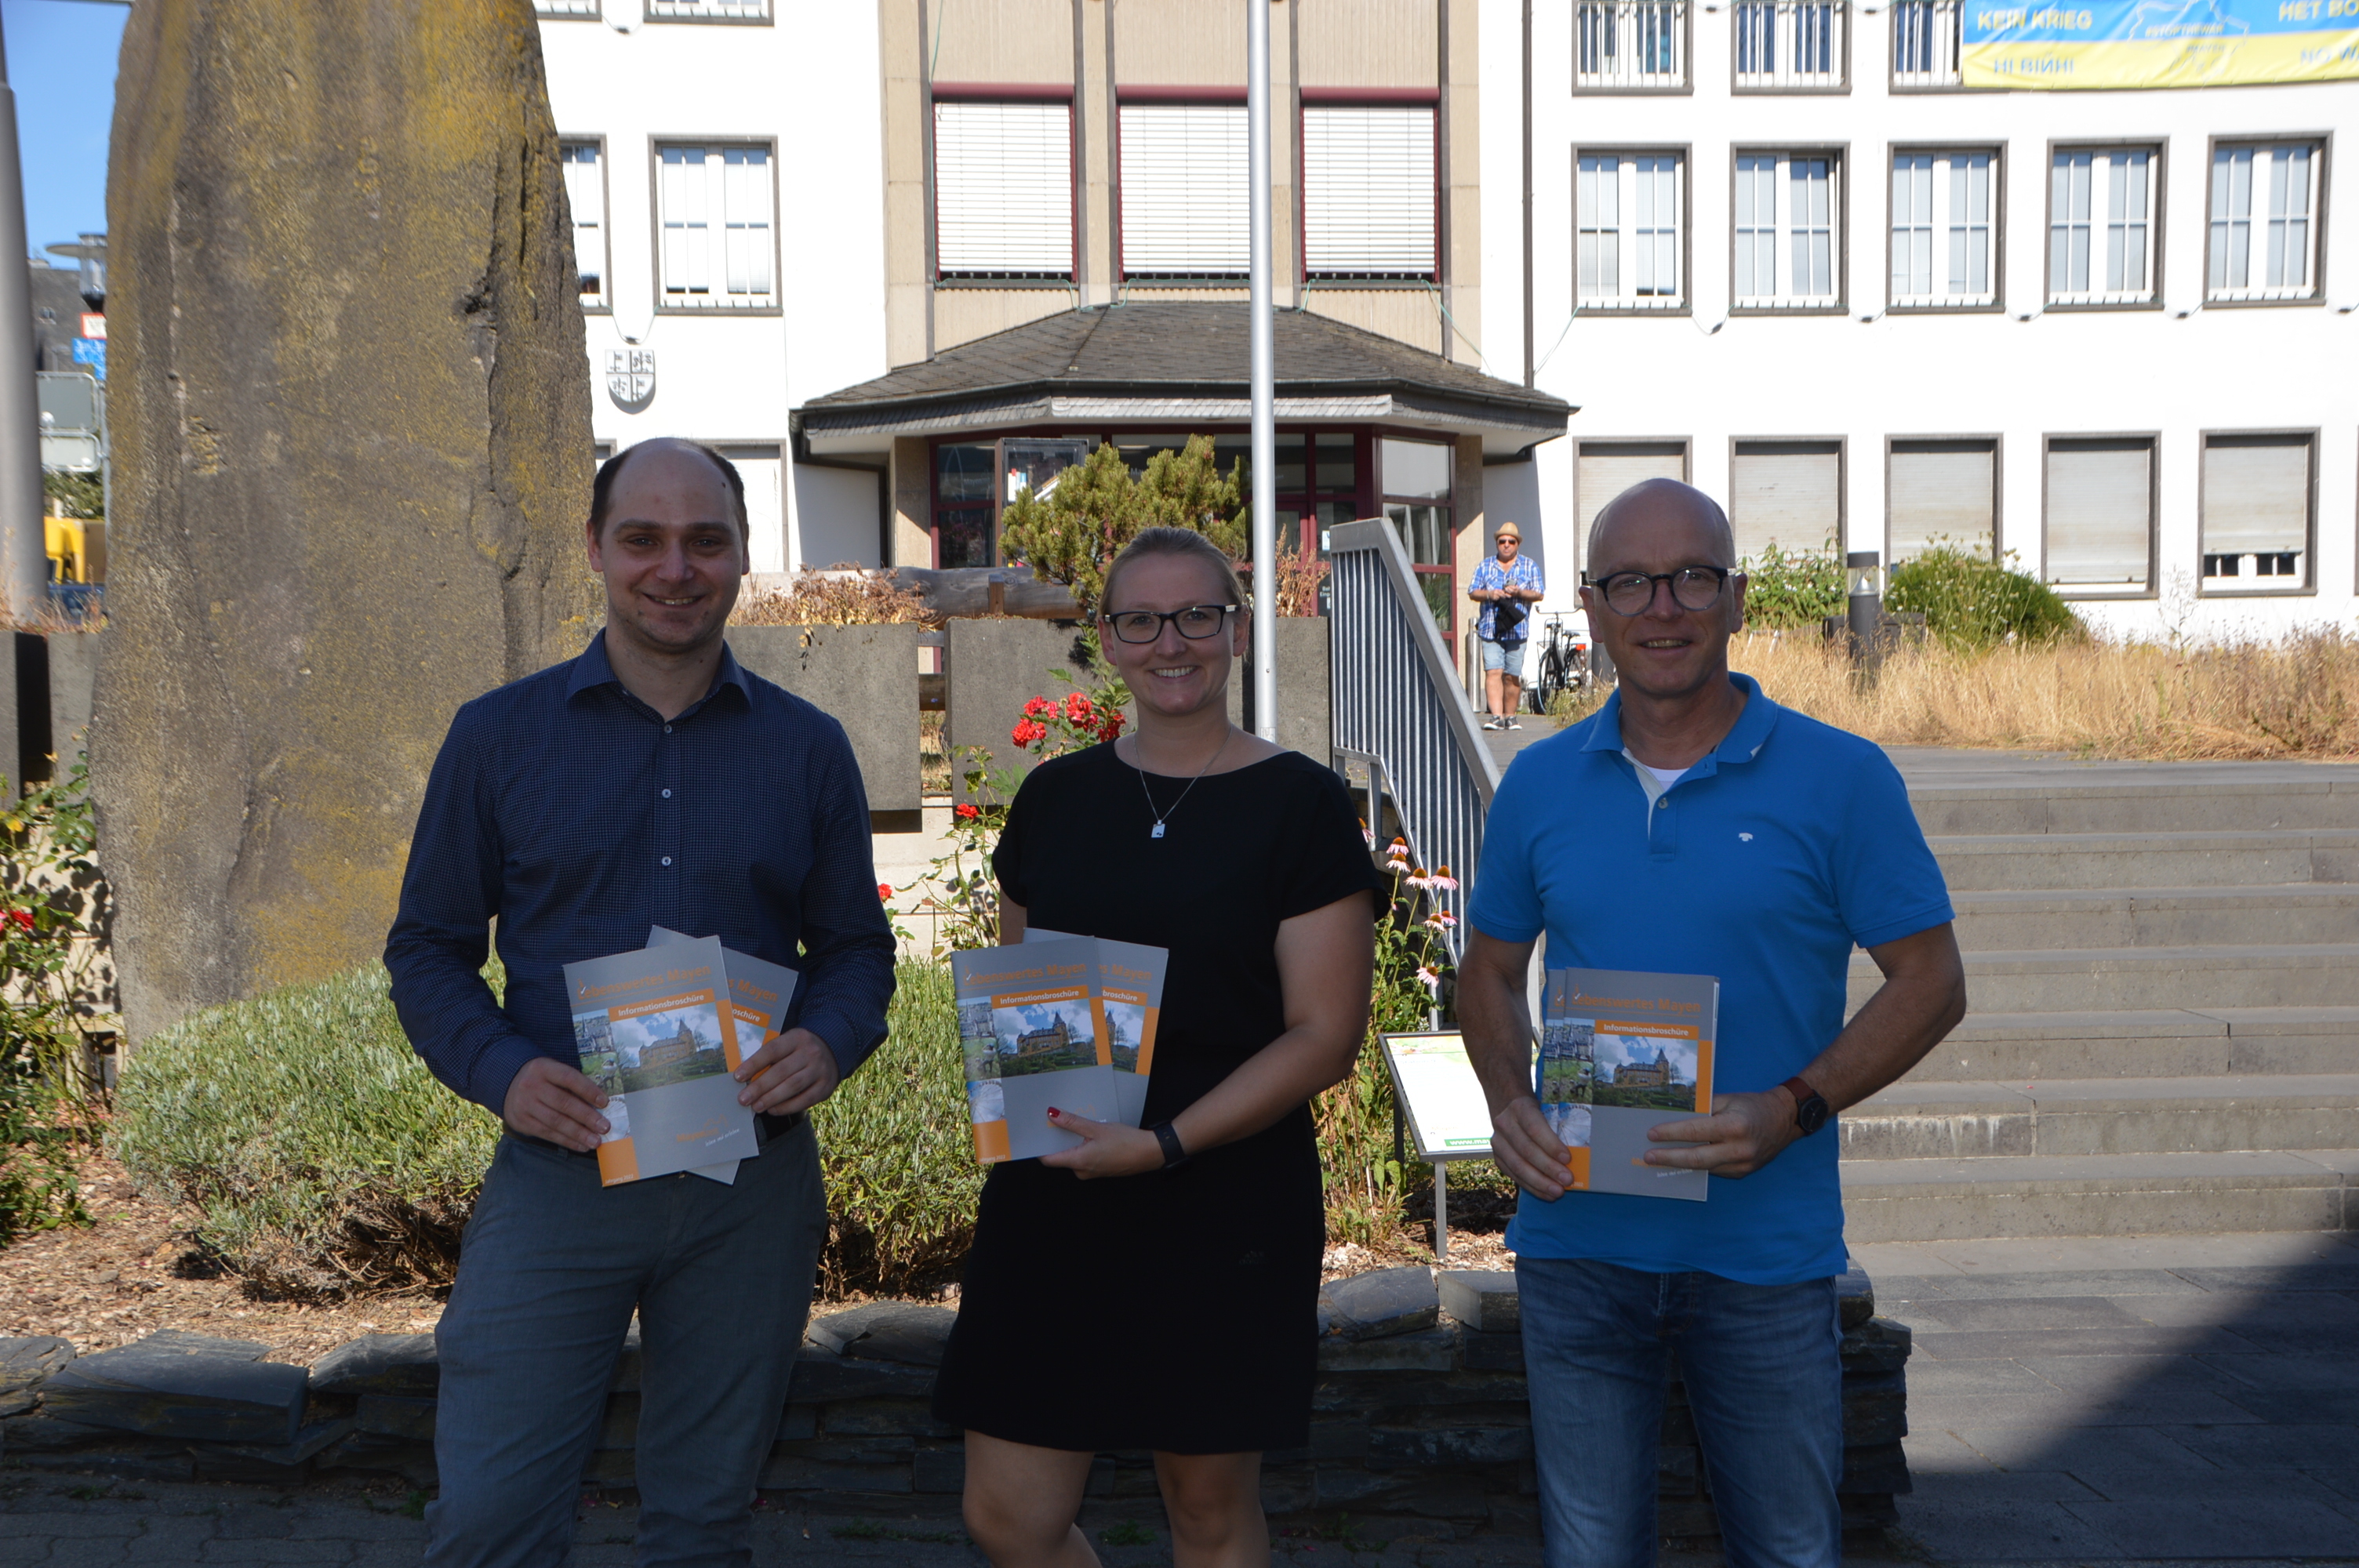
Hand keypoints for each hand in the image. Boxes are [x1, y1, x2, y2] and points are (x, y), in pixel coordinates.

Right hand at [503, 1056, 609, 1151]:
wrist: (507, 1083)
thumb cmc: (542, 1078)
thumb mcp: (552, 1071)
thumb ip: (571, 1085)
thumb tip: (599, 1105)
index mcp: (543, 1068)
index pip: (569, 1078)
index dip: (588, 1090)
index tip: (605, 1102)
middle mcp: (531, 1085)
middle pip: (563, 1103)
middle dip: (586, 1117)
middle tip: (604, 1127)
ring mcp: (524, 1105)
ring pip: (555, 1121)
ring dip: (578, 1134)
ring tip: (595, 1141)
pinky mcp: (521, 1122)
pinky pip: (546, 1133)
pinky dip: (566, 1140)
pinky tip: (580, 1145)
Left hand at [734, 1027, 840, 1116]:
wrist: (833, 1049)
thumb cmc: (800, 1049)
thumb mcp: (789, 1043)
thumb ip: (771, 1056)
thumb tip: (745, 1077)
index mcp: (797, 1038)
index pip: (772, 1050)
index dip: (754, 1064)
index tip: (738, 1077)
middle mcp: (811, 1053)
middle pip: (781, 1071)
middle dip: (759, 1087)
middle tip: (743, 1099)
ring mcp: (820, 1070)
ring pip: (793, 1086)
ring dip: (771, 1099)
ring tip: (756, 1106)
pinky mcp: (826, 1087)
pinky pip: (804, 1100)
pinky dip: (787, 1107)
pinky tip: (773, 1110)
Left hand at [1037, 1107, 1163, 1179]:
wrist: (1151, 1153)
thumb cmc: (1126, 1142)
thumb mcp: (1096, 1128)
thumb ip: (1072, 1122)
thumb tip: (1052, 1115)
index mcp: (1078, 1162)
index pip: (1049, 1160)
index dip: (1040, 1147)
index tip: (1037, 1133)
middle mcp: (1082, 1171)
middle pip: (1061, 1156)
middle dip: (1059, 1140)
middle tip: (1059, 1121)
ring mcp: (1092, 1172)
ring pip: (1074, 1156)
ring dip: (1073, 1142)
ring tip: (1079, 1125)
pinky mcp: (1100, 1169)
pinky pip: (1085, 1158)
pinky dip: (1084, 1146)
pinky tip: (1092, 1134)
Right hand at [1489, 1094, 1575, 1201]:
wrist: (1510, 1111)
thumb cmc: (1538, 1113)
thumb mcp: (1547, 1110)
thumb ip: (1559, 1127)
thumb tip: (1582, 1153)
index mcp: (1520, 1107)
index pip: (1535, 1128)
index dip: (1551, 1145)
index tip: (1568, 1158)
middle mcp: (1504, 1124)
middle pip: (1527, 1150)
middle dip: (1549, 1167)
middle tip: (1567, 1179)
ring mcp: (1498, 1142)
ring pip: (1518, 1166)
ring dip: (1540, 1182)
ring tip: (1558, 1192)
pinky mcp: (1498, 1158)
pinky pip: (1515, 1176)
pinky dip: (1532, 1188)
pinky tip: (1547, 1195)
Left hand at [1642, 1089, 1799, 1177]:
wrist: (1785, 1120)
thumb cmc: (1753, 1106)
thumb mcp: (1727, 1099)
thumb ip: (1703, 1108)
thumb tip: (1675, 1116)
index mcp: (1734, 1126)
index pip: (1695, 1132)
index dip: (1671, 1134)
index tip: (1652, 1135)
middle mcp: (1739, 1149)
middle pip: (1696, 1158)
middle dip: (1669, 1158)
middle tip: (1649, 1157)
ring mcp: (1743, 1165)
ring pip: (1705, 1167)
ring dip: (1681, 1164)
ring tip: (1660, 1160)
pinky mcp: (1743, 1173)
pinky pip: (1715, 1170)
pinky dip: (1699, 1166)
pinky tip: (1683, 1161)